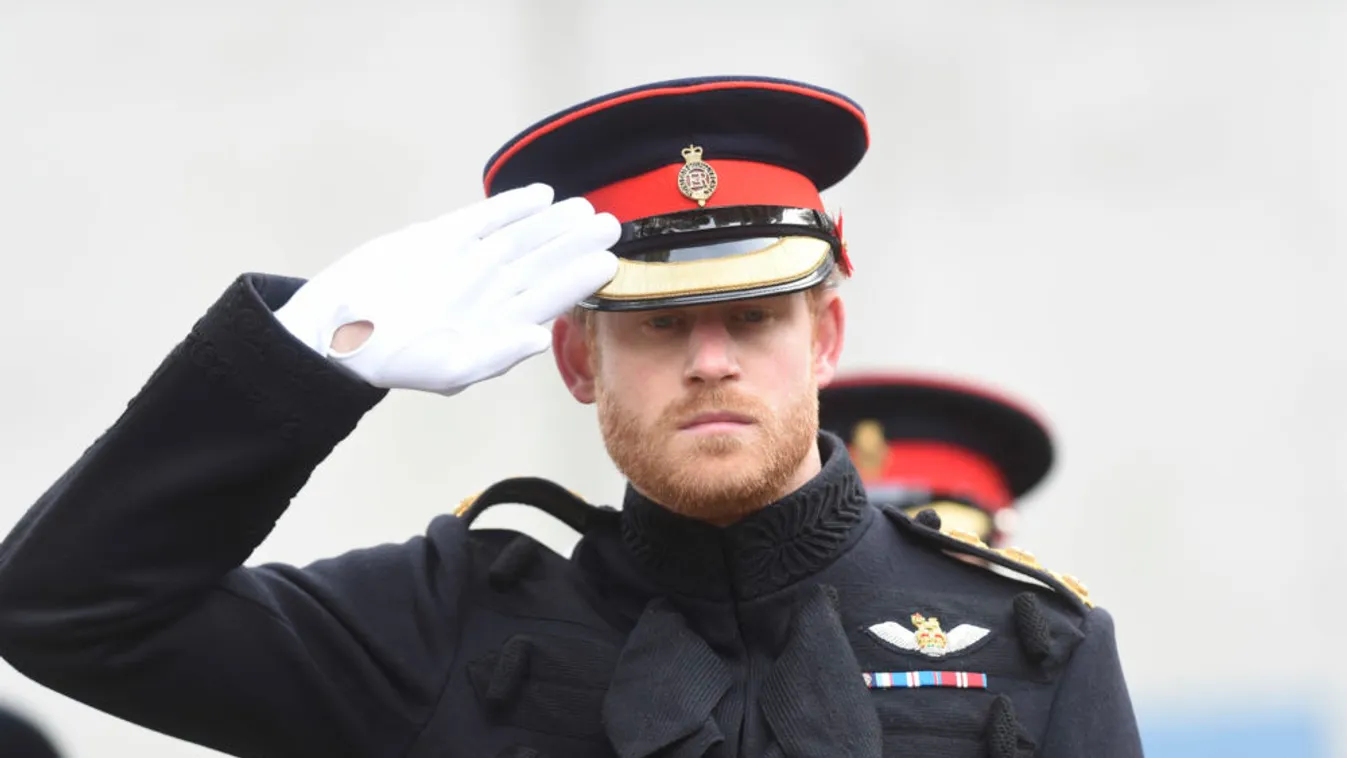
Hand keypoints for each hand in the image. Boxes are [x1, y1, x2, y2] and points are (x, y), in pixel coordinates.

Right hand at [275, 183, 618, 394]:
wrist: (340, 327)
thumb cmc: (395, 358)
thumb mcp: (451, 368)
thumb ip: (499, 353)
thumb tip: (540, 339)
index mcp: (501, 322)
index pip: (551, 296)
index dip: (579, 278)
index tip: (607, 262)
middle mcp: (492, 289)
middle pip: (543, 261)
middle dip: (576, 243)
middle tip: (609, 224)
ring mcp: (470, 261)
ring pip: (521, 236)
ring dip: (552, 222)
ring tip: (582, 207)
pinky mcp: (444, 237)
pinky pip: (485, 218)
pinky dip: (511, 205)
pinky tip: (539, 195)